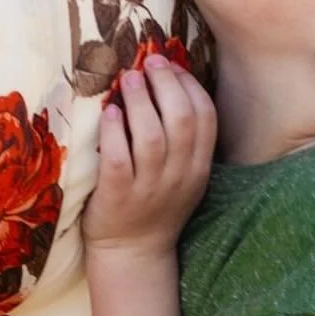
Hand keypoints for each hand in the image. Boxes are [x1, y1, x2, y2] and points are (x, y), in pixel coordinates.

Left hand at [83, 58, 217, 257]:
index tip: (172, 64)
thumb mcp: (183, 175)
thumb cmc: (156, 204)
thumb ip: (182, 138)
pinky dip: (114, 131)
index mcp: (198, 168)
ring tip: (128, 78)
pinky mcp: (117, 197)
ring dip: (139, 101)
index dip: (189, 84)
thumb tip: (168, 81)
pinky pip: (118, 159)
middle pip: (181, 120)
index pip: (205, 117)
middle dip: (166, 83)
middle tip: (149, 61)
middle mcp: (178, 176)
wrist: (133, 254)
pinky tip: (108, 112)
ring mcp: (148, 188)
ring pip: (151, 137)